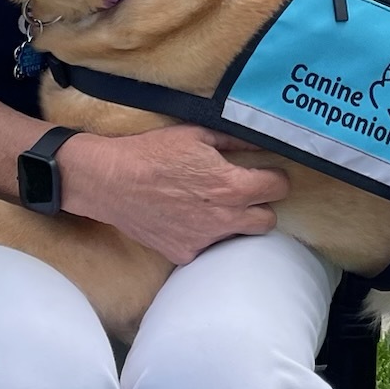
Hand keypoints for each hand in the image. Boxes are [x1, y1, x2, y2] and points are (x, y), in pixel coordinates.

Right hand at [59, 126, 289, 263]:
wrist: (111, 181)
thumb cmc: (152, 152)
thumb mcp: (195, 134)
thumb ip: (232, 141)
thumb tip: (259, 141)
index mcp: (232, 185)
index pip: (278, 187)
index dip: (273, 177)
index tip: (264, 173)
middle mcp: (224, 218)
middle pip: (268, 219)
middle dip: (261, 205)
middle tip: (243, 192)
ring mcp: (205, 240)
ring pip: (240, 237)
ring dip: (236, 222)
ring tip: (215, 207)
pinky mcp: (185, 254)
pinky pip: (208, 248)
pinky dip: (204, 236)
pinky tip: (188, 220)